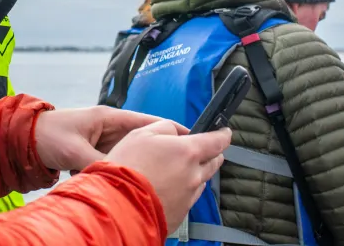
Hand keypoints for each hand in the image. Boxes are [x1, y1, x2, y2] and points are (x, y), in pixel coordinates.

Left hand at [33, 106, 181, 170]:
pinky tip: (131, 184)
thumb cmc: (46, 135)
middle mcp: (108, 128)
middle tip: (180, 163)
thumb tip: (117, 177)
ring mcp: (102, 141)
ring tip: (160, 177)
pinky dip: (122, 172)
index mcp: (108, 117)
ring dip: (140, 164)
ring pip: (130, 153)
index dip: (170, 129)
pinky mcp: (94, 154)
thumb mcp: (75, 150)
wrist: (21, 140)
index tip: (190, 137)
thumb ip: (97, 163)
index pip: (147, 122)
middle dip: (160, 151)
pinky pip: (116, 163)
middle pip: (143, 140)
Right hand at [104, 120, 230, 232]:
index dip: (223, 135)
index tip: (225, 132)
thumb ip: (165, 128)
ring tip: (174, 172)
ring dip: (194, 174)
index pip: (217, 142)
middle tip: (202, 150)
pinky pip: (188, 199)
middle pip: (213, 163)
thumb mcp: (141, 134)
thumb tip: (176, 133)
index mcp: (188, 152)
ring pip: (200, 182)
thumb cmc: (126, 167)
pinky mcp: (180, 214)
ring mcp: (188, 197)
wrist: (118, 206)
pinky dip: (182, 191)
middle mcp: (193, 175)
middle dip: (211, 155)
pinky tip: (165, 189)